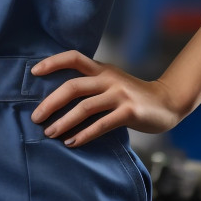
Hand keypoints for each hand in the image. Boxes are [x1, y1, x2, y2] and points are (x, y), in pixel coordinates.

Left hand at [30, 51, 183, 146]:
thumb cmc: (131, 96)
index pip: (73, 57)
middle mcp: (108, 78)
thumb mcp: (110, 83)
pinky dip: (84, 135)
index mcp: (101, 69)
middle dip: (50, 102)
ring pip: (84, 107)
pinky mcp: (129, 112)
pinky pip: (101, 125)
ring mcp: (119, 95)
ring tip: (49, 134)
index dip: (52, 62)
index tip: (33, 71)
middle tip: (35, 117)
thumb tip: (56, 99)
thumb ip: (90, 85)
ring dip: (63, 122)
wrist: (166, 103)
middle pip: (73, 86)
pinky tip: (71, 143)